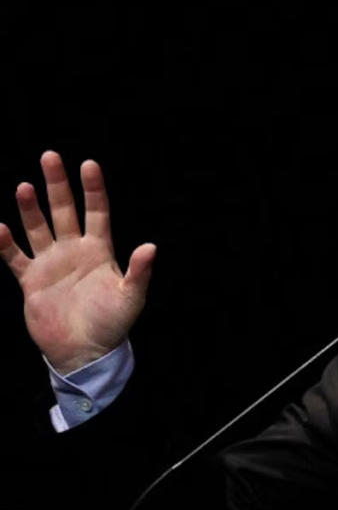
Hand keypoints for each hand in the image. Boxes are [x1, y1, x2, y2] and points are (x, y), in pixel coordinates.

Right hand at [0, 151, 154, 374]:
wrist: (86, 352)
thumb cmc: (113, 324)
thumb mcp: (131, 297)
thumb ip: (139, 271)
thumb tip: (150, 246)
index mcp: (99, 251)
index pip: (96, 212)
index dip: (93, 189)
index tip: (88, 164)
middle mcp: (74, 251)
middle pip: (64, 211)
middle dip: (57, 185)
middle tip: (50, 156)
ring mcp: (51, 264)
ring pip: (38, 228)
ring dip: (30, 208)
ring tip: (24, 186)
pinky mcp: (31, 281)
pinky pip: (15, 257)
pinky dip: (5, 243)